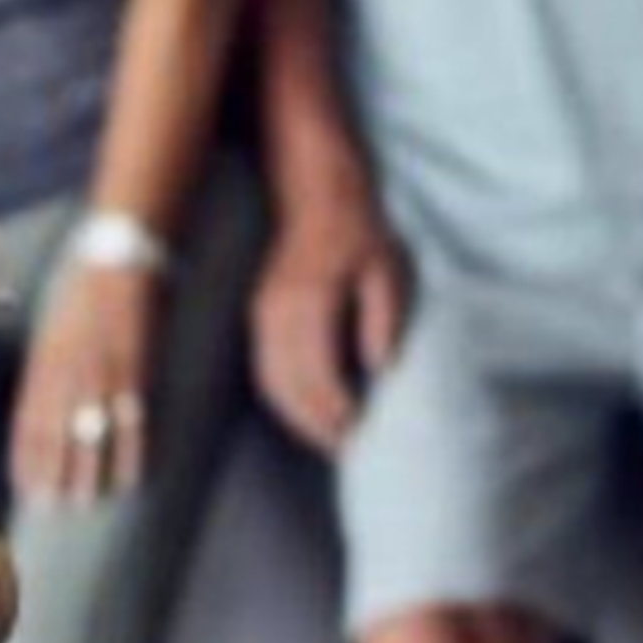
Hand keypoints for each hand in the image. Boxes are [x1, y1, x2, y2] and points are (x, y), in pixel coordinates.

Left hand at [12, 264, 163, 503]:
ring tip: (85, 501)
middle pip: (57, 436)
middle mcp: (67, 375)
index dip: (26, 459)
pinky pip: (133, 422)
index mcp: (42, 364)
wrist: (116, 257)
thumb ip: (43, 368)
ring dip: (87, 472)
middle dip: (53, 474)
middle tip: (53, 507)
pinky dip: (131, 453)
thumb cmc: (78, 290)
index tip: (25, 488)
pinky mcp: (134, 371)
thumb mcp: (48, 328)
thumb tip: (38, 406)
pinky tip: (130, 477)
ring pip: (91, 436)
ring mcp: (101, 375)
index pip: (28, 423)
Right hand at [251, 192, 408, 453]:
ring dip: (296, 416)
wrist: (315, 194)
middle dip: (317, 423)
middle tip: (347, 448)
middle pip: (291, 386)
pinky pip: (264, 369)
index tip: (363, 431)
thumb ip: (382, 321)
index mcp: (311, 302)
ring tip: (326, 439)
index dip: (339, 410)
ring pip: (272, 382)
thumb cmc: (358, 232)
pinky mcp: (258, 314)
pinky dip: (281, 398)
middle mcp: (278, 312)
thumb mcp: (384, 271)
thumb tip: (381, 371)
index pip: (320, 374)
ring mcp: (262, 314)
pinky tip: (303, 411)